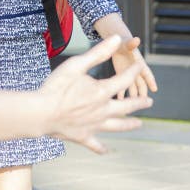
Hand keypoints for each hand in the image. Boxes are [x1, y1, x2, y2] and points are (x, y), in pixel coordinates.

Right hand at [39, 35, 152, 153]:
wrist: (41, 113)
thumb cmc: (56, 87)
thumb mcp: (76, 65)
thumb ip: (98, 53)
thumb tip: (116, 39)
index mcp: (102, 92)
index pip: (123, 80)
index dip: (133, 72)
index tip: (139, 66)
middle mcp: (103, 111)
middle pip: (126, 107)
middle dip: (138, 103)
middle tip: (148, 101)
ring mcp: (94, 125)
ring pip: (117, 126)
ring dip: (129, 125)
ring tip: (138, 124)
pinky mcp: (83, 136)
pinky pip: (95, 144)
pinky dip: (101, 148)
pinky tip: (105, 150)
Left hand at [111, 36, 157, 98]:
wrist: (117, 44)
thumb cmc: (124, 43)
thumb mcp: (127, 43)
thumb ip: (132, 43)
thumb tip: (137, 39)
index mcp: (140, 63)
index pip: (147, 73)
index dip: (151, 80)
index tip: (155, 89)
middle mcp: (136, 71)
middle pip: (141, 84)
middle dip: (142, 92)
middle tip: (143, 101)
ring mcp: (129, 74)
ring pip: (133, 87)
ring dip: (132, 95)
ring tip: (132, 103)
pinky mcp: (121, 75)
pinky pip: (122, 86)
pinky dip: (121, 93)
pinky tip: (118, 99)